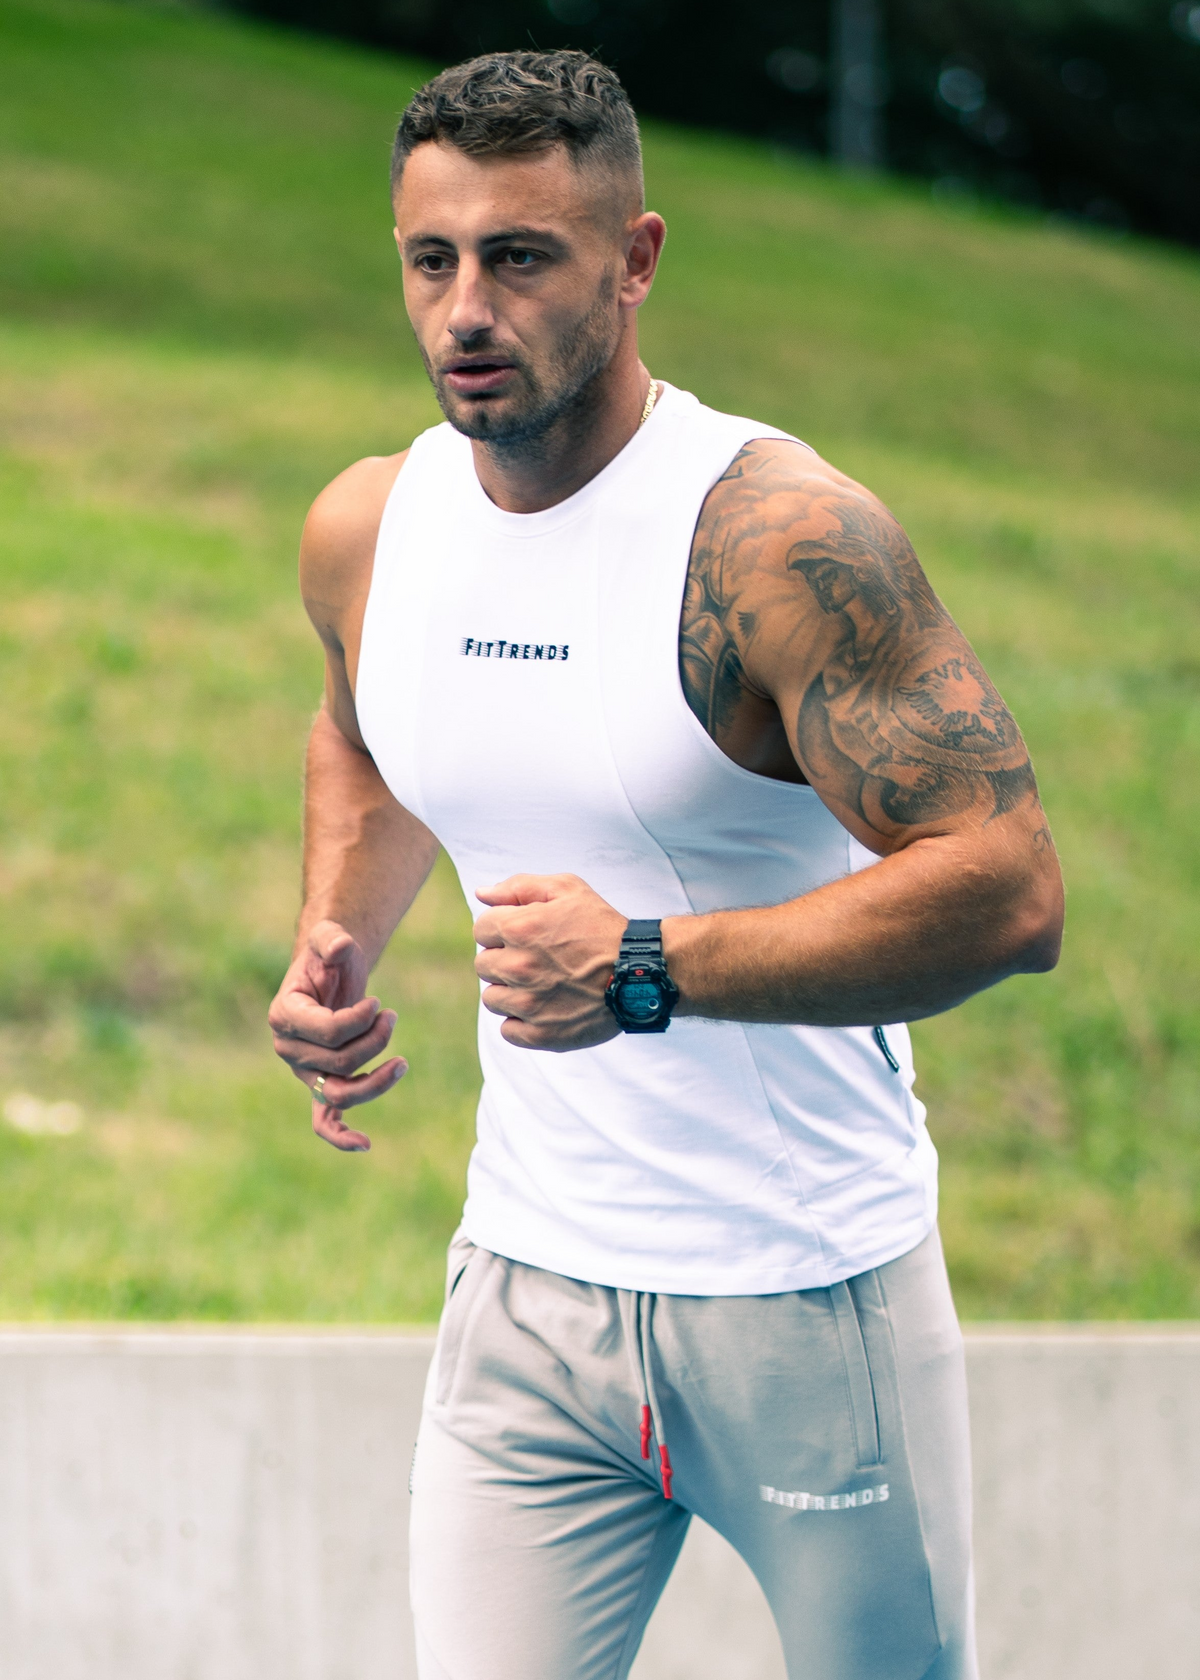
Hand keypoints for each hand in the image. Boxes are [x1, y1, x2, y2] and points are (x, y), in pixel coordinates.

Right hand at [267, 919, 405, 1150]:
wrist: (329, 974)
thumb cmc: (329, 957)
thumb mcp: (329, 938)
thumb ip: (331, 938)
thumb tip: (341, 947)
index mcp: (284, 1016)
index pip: (327, 1033)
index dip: (359, 1020)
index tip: (377, 1002)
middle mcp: (289, 1049)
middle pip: (339, 1063)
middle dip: (375, 1041)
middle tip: (392, 1016)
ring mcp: (304, 1071)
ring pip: (339, 1094)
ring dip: (375, 1082)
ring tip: (403, 1063)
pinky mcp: (320, 1085)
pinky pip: (324, 1120)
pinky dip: (341, 1135)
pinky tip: (365, 1145)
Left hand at [473, 874, 625, 1050]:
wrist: (640, 972)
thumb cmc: (603, 927)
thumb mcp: (568, 890)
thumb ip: (519, 887)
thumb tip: (482, 893)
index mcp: (521, 929)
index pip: (482, 929)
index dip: (502, 928)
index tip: (525, 934)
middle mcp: (519, 967)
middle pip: (483, 965)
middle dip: (504, 958)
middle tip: (536, 959)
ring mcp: (529, 1004)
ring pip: (492, 998)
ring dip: (510, 991)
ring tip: (541, 984)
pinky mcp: (541, 1033)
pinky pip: (508, 1030)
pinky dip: (521, 1021)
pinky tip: (543, 1008)